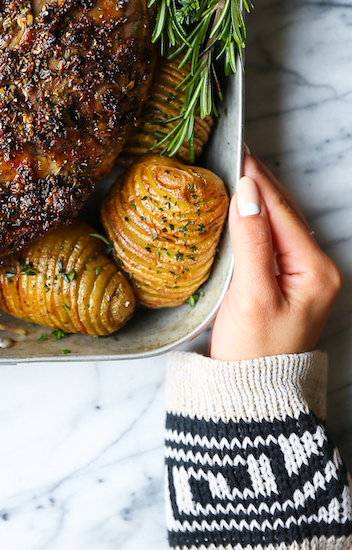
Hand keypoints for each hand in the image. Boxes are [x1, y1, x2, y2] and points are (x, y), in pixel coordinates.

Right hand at [209, 152, 341, 359]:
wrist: (252, 398)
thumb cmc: (253, 353)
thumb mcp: (252, 294)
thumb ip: (251, 241)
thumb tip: (246, 193)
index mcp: (317, 271)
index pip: (282, 212)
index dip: (257, 181)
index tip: (236, 151)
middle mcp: (316, 270)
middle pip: (284, 214)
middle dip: (258, 184)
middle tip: (232, 152)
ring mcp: (302, 278)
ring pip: (277, 225)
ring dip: (255, 200)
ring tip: (232, 171)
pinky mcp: (284, 284)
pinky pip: (270, 241)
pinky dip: (253, 221)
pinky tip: (238, 209)